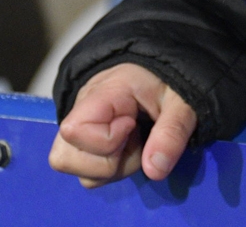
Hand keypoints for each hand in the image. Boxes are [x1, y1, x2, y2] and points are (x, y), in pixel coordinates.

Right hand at [49, 63, 197, 187]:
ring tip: (130, 144)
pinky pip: (86, 173)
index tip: (133, 125)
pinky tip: (126, 149)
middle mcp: (79, 112)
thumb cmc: (166, 81)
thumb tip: (155, 170)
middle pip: (64, 159)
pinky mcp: (84, 143)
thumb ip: (172, 131)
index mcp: (100, 94)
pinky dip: (108, 171)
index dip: (108, 140)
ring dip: (109, 169)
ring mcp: (78, 129)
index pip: (75, 131)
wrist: (157, 72)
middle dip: (107, 163)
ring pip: (75, 170)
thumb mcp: (180, 102)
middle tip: (132, 138)